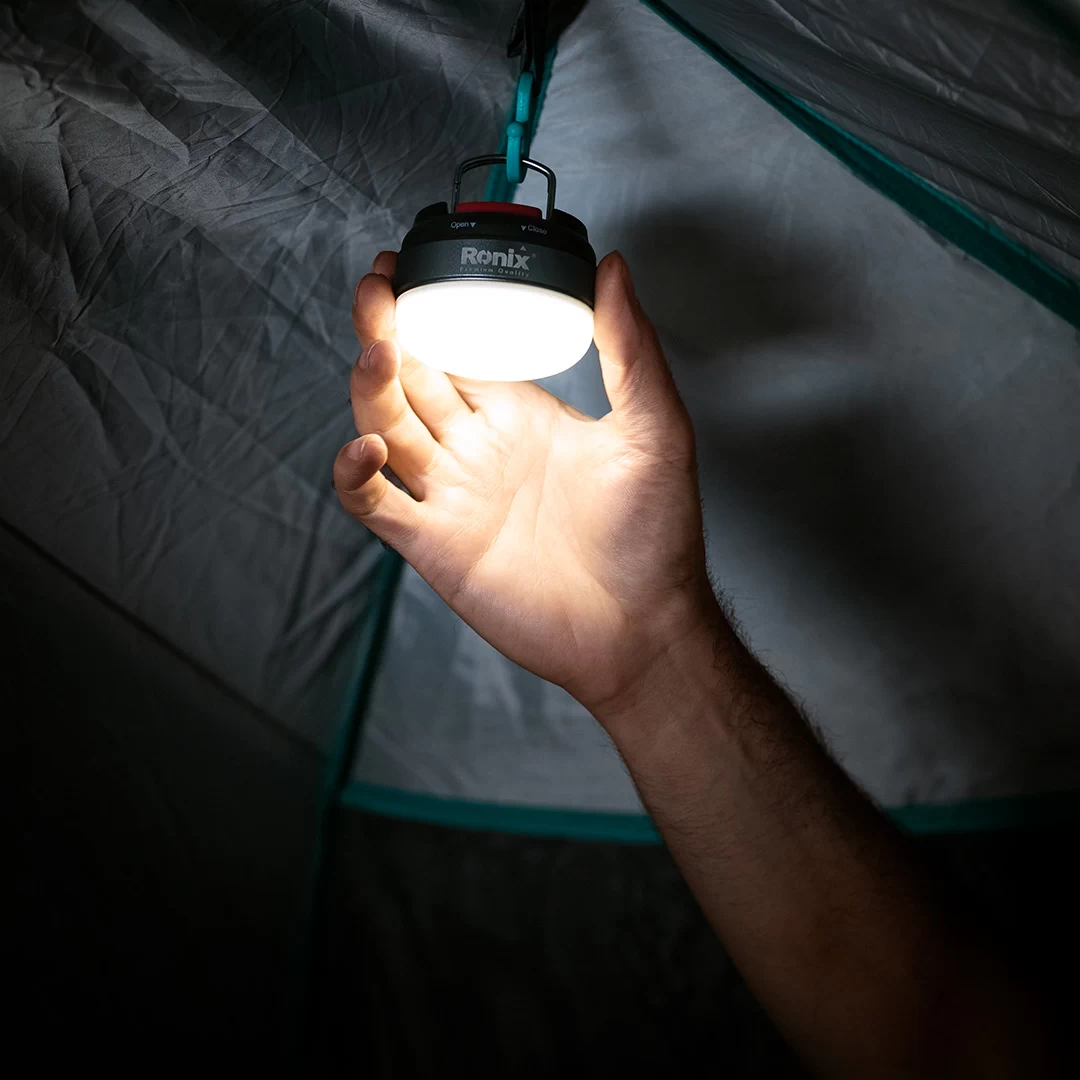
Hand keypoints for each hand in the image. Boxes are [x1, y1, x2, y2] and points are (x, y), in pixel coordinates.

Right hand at [334, 250, 719, 720]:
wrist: (642, 629)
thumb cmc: (655, 537)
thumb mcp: (654, 430)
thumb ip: (631, 349)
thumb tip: (615, 267)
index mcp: (521, 413)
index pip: (460, 348)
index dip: (431, 307)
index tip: (412, 265)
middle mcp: (478, 448)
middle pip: (411, 376)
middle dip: (387, 328)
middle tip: (377, 285)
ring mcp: (451, 495)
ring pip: (386, 426)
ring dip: (371, 386)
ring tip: (377, 347)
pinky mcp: (433, 545)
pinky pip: (375, 504)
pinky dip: (356, 475)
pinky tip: (366, 447)